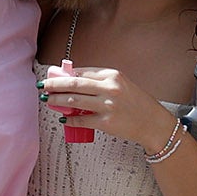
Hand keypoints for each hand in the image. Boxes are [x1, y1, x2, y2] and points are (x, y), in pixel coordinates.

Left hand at [38, 62, 175, 153]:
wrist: (153, 123)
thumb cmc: (137, 103)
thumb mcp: (122, 85)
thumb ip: (100, 82)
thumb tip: (73, 82)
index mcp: (113, 75)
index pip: (82, 72)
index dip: (64, 74)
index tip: (53, 77)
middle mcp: (110, 88)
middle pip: (74, 84)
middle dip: (55, 85)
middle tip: (43, 86)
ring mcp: (108, 106)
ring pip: (74, 101)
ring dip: (57, 101)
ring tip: (47, 101)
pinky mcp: (106, 123)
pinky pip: (81, 120)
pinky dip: (69, 120)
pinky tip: (62, 119)